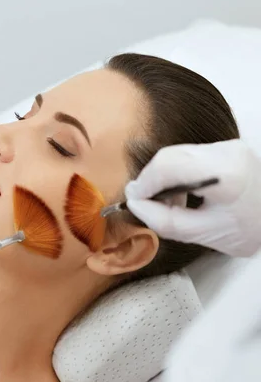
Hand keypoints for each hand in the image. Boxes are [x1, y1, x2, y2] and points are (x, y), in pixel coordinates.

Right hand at [126, 139, 260, 256]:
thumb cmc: (252, 231)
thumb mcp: (207, 235)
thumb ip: (166, 222)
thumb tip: (135, 206)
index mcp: (226, 174)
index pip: (169, 165)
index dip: (144, 183)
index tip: (133, 201)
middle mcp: (226, 151)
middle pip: (170, 155)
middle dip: (151, 180)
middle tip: (145, 204)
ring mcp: (228, 146)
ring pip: (177, 153)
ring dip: (164, 177)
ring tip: (167, 204)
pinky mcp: (227, 148)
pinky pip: (190, 156)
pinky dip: (178, 174)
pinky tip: (182, 194)